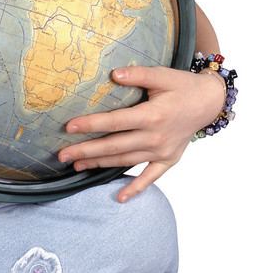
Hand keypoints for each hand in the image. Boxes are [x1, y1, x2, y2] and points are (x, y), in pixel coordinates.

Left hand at [58, 65, 226, 202]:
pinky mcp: (168, 159)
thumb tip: (114, 74)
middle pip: (115, 146)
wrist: (210, 102)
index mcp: (152, 116)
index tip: (69, 128)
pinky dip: (136, 189)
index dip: (91, 125)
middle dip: (86, 151)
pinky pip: (150, 178)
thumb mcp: (163, 75)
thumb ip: (138, 75)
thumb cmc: (183, 86)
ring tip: (76, 166)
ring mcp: (162, 151)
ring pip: (125, 161)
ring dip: (100, 165)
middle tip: (62, 155)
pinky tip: (120, 198)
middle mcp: (156, 137)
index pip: (115, 122)